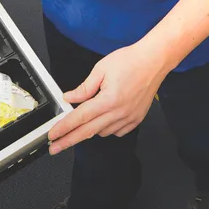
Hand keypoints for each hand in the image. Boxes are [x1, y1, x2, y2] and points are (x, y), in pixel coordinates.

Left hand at [47, 40, 170, 154]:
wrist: (155, 60)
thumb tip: (70, 98)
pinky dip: (107, 128)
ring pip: (102, 132)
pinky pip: (117, 132)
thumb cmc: (131, 60)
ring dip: (90, 129)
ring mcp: (129, 118)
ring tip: (86, 119)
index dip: (63, 128)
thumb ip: (84, 87)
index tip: (53, 136)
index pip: (79, 118)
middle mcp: (119, 112)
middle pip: (88, 131)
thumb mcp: (101, 69)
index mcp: (108, 100)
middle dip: (69, 140)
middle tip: (55, 148)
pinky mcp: (136, 119)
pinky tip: (104, 119)